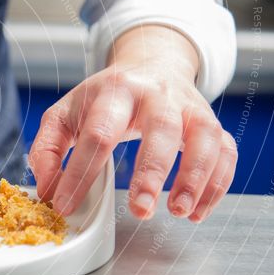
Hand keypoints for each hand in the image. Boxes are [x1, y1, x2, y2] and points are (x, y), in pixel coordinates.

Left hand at [29, 25, 237, 221]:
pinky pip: (226, 151)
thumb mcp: (65, 113)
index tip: (66, 205)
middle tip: (140, 210)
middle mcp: (156, 95)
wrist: (151, 63)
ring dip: (196, 177)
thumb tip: (47, 187)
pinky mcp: (210, 122)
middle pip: (161, 129)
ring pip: (204, 138)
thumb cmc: (105, 97)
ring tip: (180, 212)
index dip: (80, 173)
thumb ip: (47, 148)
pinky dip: (219, 183)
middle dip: (151, 172)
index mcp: (115, 91)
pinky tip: (199, 210)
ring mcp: (189, 107)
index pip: (97, 134)